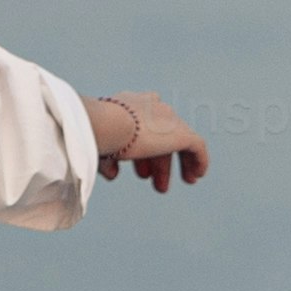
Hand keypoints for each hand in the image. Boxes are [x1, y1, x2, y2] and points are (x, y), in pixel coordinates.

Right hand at [85, 89, 210, 194]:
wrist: (105, 125)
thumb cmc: (93, 134)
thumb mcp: (98, 145)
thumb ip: (107, 157)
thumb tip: (112, 173)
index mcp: (130, 102)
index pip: (142, 124)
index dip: (141, 149)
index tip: (138, 169)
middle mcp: (152, 106)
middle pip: (159, 134)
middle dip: (154, 160)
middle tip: (149, 180)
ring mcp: (168, 118)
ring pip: (177, 141)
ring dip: (170, 165)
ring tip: (163, 188)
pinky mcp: (181, 133)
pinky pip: (196, 146)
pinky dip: (198, 160)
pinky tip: (196, 176)